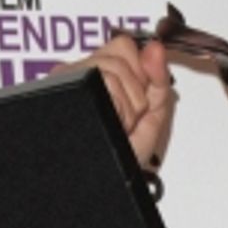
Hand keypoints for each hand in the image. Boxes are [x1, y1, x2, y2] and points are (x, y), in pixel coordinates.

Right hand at [58, 34, 175, 169]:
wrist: (108, 183)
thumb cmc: (123, 159)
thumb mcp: (150, 117)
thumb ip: (159, 80)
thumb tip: (157, 49)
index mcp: (101, 72)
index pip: (126, 45)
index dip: (142, 70)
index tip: (141, 97)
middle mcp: (82, 71)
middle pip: (122, 49)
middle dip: (137, 88)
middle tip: (129, 115)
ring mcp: (72, 77)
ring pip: (115, 67)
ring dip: (129, 104)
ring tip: (120, 124)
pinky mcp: (69, 87)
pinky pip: (107, 82)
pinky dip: (120, 108)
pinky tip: (113, 123)